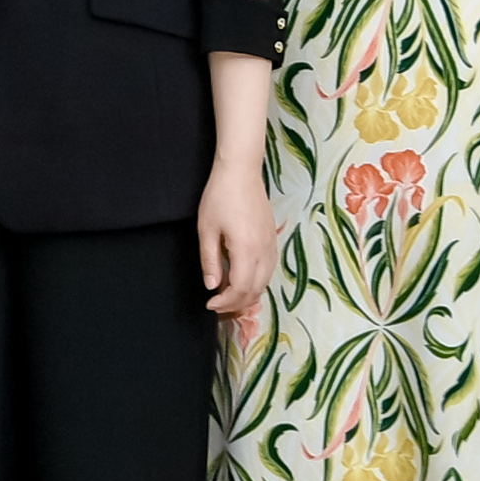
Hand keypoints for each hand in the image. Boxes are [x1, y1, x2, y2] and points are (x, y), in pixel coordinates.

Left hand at [199, 154, 273, 316]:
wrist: (241, 173)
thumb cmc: (219, 197)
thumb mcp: (206, 230)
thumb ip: (209, 260)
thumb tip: (211, 286)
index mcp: (246, 249)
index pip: (240, 288)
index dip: (226, 302)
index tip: (210, 305)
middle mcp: (264, 250)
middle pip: (256, 289)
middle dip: (237, 303)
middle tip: (218, 307)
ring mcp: (271, 245)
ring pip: (265, 281)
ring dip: (249, 294)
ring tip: (228, 298)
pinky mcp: (273, 239)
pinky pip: (269, 269)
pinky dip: (257, 281)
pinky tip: (242, 281)